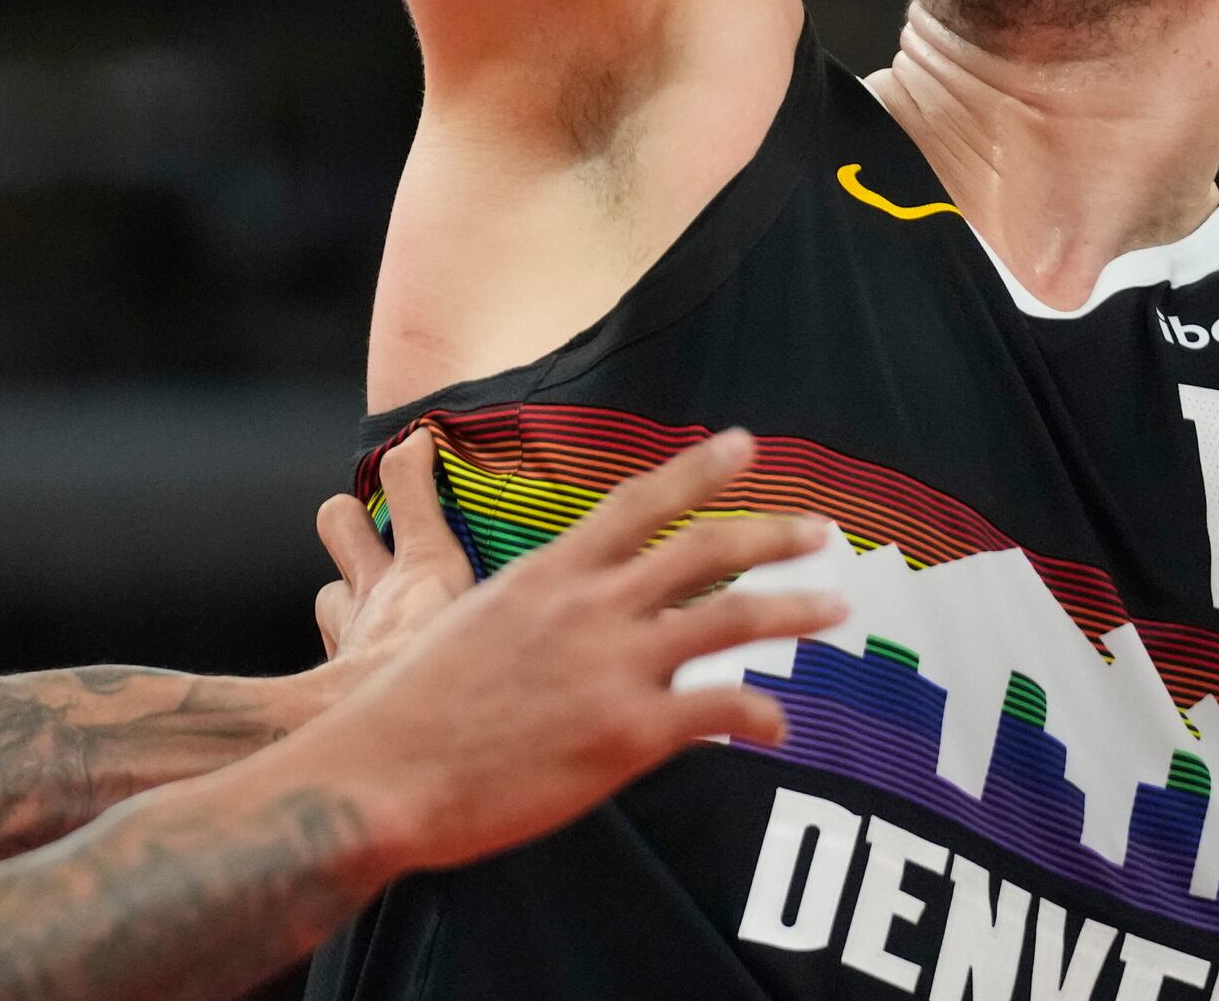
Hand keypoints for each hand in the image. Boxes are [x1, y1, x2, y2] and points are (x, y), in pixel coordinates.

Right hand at [291, 428, 846, 872]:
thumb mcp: (465, 626)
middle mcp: (587, 607)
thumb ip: (526, 615)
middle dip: (772, 533)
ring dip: (795, 610)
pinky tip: (782, 727)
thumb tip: (552, 620)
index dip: (697, 470)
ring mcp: (611, 667)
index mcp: (546, 576)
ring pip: (731, 618)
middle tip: (822, 530)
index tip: (744, 444)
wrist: (383, 773)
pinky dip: (763, 715)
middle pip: (703, 550)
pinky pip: (721, 710)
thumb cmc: (407, 714)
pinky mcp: (627, 733)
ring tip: (836, 607)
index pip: (636, 502)